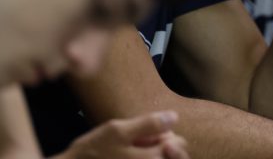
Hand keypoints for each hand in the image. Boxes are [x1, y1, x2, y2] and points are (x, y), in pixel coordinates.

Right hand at [62, 111, 188, 158]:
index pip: (178, 144)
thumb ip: (148, 124)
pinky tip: (124, 157)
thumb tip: (174, 117)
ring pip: (158, 158)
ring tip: (127, 150)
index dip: (165, 133)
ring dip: (148, 152)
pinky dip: (140, 158)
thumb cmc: (94, 151)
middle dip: (158, 145)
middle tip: (134, 142)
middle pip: (171, 154)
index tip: (144, 133)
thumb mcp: (118, 130)